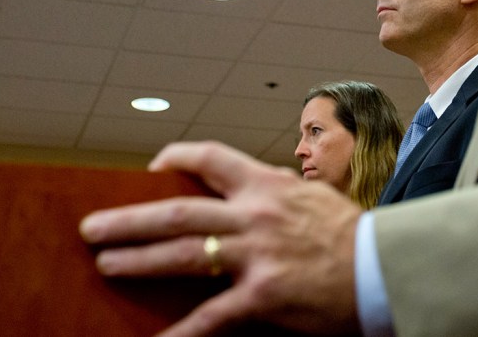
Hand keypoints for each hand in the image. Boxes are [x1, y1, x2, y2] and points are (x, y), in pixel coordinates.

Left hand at [79, 141, 362, 335]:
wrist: (384, 268)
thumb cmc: (355, 234)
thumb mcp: (314, 197)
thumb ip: (278, 193)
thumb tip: (258, 185)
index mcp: (268, 186)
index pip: (211, 159)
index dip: (175, 158)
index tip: (152, 166)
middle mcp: (255, 215)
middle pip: (179, 210)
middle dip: (130, 218)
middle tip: (93, 226)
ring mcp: (256, 255)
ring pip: (183, 253)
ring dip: (138, 259)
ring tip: (106, 263)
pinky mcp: (262, 297)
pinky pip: (210, 316)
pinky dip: (180, 332)